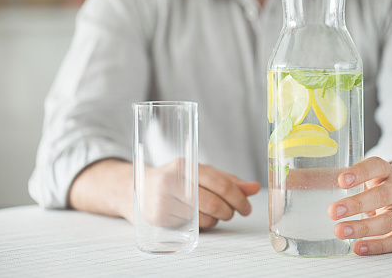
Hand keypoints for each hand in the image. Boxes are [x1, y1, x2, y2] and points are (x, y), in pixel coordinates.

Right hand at [139, 160, 260, 228]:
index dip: (239, 198)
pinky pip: (192, 227)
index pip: (221, 184)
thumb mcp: (201, 173)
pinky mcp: (159, 217)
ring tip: (212, 213)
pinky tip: (197, 217)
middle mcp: (173, 180)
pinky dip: (201, 225)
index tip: (246, 207)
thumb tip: (254, 187)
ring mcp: (163, 199)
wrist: (138, 189)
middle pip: (214, 203)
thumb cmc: (176, 180)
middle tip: (232, 213)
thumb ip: (228, 180)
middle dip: (229, 211)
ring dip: (216, 219)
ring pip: (204, 218)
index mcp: (187, 165)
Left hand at [328, 157, 391, 255]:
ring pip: (388, 219)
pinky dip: (378, 246)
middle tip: (333, 211)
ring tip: (340, 231)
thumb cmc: (370, 186)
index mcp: (383, 171)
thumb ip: (325, 176)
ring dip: (363, 227)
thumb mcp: (355, 177)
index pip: (376, 166)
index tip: (342, 180)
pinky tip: (358, 248)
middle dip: (357, 204)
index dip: (361, 172)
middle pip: (382, 195)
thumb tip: (287, 178)